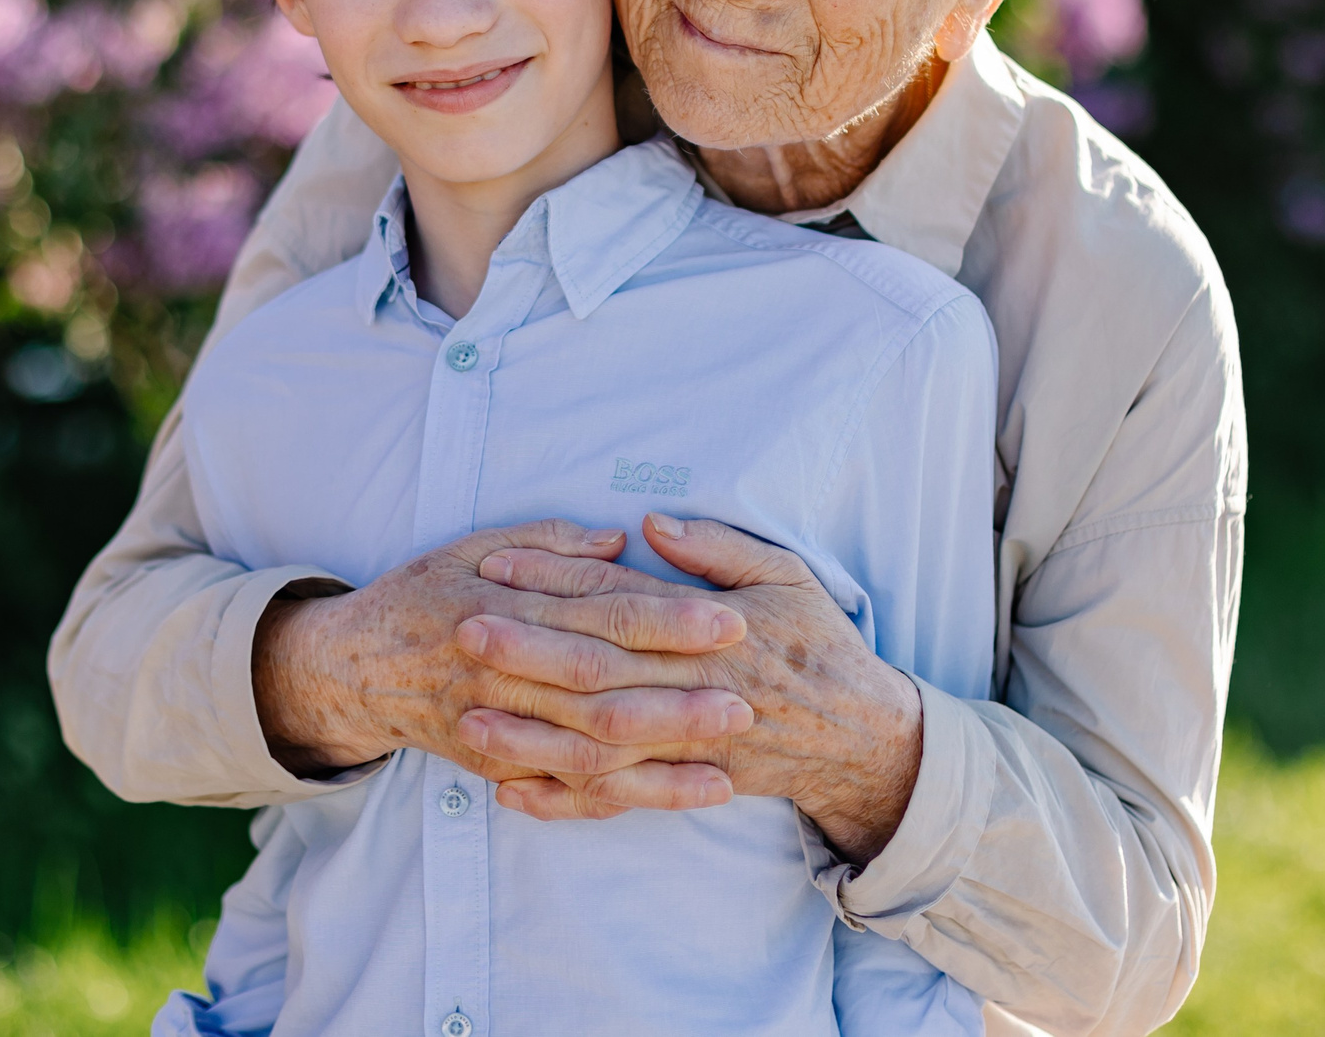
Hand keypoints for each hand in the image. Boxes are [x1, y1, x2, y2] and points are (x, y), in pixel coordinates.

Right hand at [250, 519, 755, 810]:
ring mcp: (499, 725)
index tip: (728, 620)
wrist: (351, 667)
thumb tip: (618, 541)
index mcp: (509, 606)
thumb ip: (547, 544)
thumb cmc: (421, 594)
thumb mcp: (471, 546)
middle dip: (677, 698)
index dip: (667, 618)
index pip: (602, 614)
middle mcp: (505, 671)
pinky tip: (670, 796)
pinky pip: (564, 788)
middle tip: (745, 700)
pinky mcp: (496, 764)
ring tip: (724, 759)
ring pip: (588, 751)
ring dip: (659, 760)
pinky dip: (618, 797)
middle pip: (603, 690)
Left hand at [457, 513, 923, 863]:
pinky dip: (560, 800)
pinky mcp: (680, 784)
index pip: (619, 603)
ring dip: (530, 732)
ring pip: (596, 743)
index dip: (557, 584)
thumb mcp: (785, 576)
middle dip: (526, 652)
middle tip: (463, 630)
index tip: (499, 567)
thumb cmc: (820, 644)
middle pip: (597, 672)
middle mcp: (693, 693)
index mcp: (711, 634)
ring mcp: (684, 746)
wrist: (861, 737)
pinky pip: (614, 798)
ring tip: (468, 716)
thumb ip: (718, 550)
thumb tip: (652, 525)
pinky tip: (509, 790)